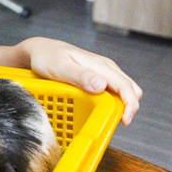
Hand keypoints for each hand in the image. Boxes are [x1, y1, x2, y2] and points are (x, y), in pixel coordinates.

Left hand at [22, 37, 142, 125]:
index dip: (130, 105)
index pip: (125, 85)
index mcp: (100, 65)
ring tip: (108, 117)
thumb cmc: (47, 57)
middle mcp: (106, 68)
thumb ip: (80, 76)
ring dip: (122, 104)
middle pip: (130, 89)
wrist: (41, 50)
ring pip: (124, 90)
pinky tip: (101, 109)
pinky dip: (113, 101)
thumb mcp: (60, 67)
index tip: (125, 121)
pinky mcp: (98, 77)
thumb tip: (101, 85)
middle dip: (130, 106)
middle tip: (116, 122)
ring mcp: (103, 72)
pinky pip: (113, 90)